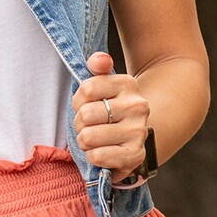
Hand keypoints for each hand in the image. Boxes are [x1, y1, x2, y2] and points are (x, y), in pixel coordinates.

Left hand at [71, 51, 150, 179]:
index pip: (86, 89)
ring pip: (88, 137)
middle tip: (89, 125)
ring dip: (84, 141)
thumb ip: (97, 65)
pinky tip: (102, 151)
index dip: (78, 100)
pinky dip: (92, 156)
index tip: (85, 104)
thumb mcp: (102, 83)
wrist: (133, 134)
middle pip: (85, 115)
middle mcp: (138, 106)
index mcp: (127, 84)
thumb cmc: (108, 107)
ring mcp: (138, 132)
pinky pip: (97, 156)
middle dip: (79, 123)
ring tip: (95, 138)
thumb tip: (100, 59)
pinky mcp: (135, 155)